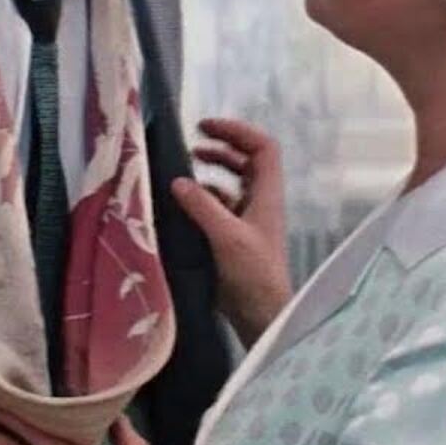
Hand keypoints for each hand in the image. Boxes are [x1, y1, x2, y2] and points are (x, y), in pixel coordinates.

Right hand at [171, 118, 291, 347]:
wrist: (262, 316)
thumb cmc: (254, 274)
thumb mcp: (227, 237)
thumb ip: (202, 206)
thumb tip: (178, 180)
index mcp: (267, 195)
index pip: (263, 147)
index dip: (238, 130)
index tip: (206, 128)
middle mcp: (261, 202)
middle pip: (248, 160)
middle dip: (222, 147)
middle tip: (193, 142)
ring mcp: (250, 221)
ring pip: (234, 184)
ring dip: (212, 171)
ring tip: (185, 168)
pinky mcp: (236, 239)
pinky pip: (221, 208)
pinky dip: (204, 199)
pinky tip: (184, 204)